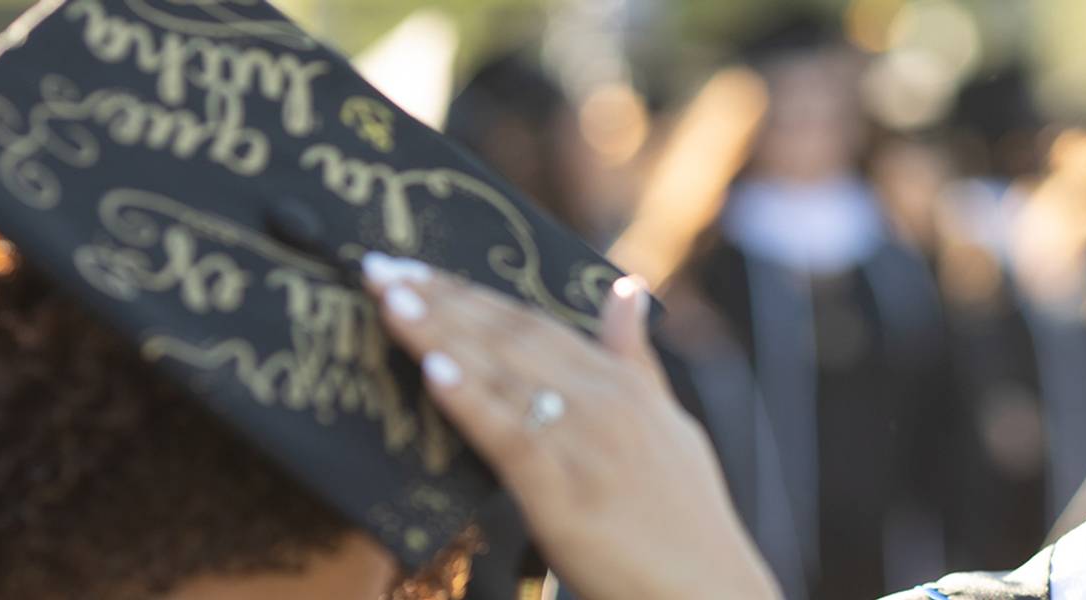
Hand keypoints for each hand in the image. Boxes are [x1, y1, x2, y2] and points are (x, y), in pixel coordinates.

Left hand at [361, 253, 779, 599]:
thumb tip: (625, 287)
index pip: (534, 323)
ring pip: (503, 377)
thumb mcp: (669, 424)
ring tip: (388, 300)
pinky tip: (432, 372)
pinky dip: (471, 402)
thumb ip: (635, 358)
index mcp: (624, 385)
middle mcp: (606, 404)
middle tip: (376, 268)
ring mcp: (587, 447)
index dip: (470, 292)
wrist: (709, 593)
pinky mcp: (566, 496)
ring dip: (440, 334)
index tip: (414, 266)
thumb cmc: (686, 519)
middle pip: (509, 339)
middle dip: (439, 300)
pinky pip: (511, 438)